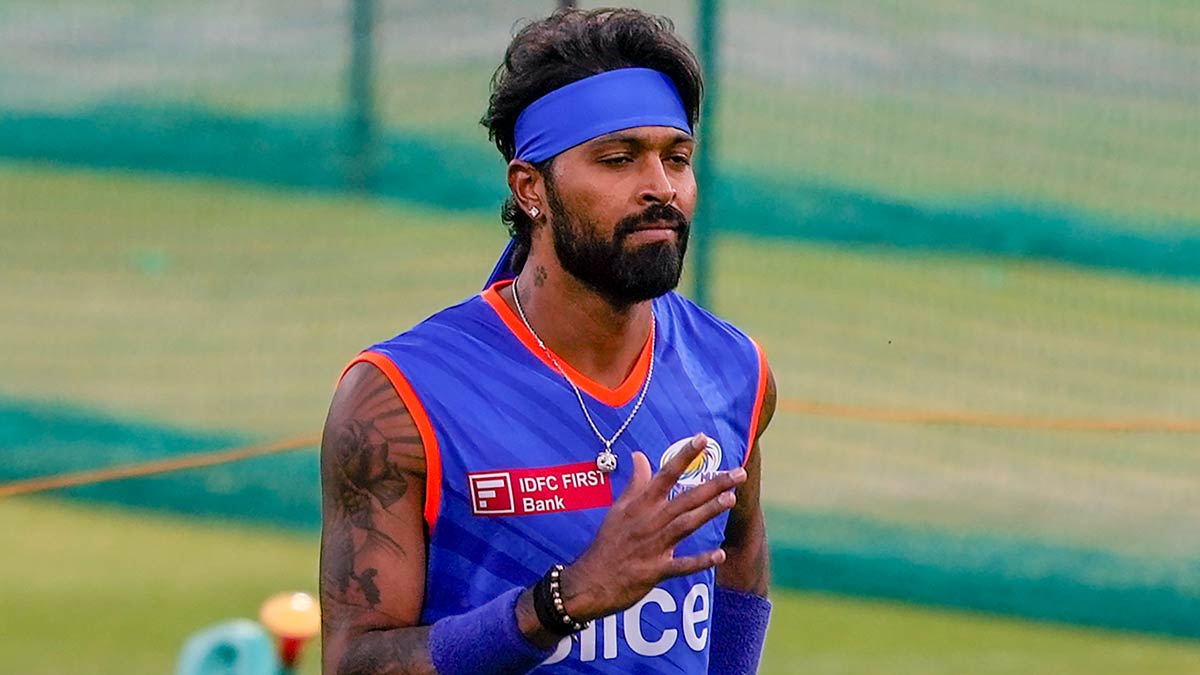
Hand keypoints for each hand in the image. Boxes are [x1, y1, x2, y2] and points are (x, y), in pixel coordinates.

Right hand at [559, 433, 745, 621]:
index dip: (684, 455)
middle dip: (713, 485)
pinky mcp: (655, 571)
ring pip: (685, 524)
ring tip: (731, 499)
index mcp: (640, 505)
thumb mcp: (618, 509)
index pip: (665, 474)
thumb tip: (639, 455)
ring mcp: (653, 546)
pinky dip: (700, 561)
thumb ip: (635, 483)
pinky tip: (719, 555)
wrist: (590, 580)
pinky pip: (681, 565)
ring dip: (708, 512)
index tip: (703, 438)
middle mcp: (649, 521)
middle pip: (685, 498)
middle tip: (739, 473)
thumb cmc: (608, 543)